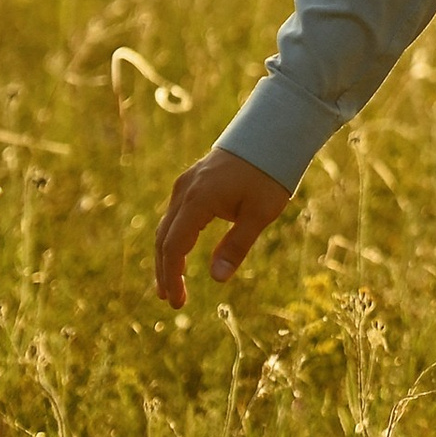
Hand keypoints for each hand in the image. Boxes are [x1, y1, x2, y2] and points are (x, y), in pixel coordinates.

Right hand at [156, 151, 291, 308]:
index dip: (173, 276)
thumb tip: (217, 280)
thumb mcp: (260, 213)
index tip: (178, 301)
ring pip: (166, 227)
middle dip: (165, 272)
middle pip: (164, 239)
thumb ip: (237, 245)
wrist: (271, 134)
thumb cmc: (269, 173)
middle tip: (171, 300)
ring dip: (166, 256)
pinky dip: (173, 239)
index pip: (174, 247)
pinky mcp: (191, 181)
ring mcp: (185, 184)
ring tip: (170, 284)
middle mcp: (184, 191)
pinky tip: (179, 254)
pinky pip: (174, 215)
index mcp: (198, 200)